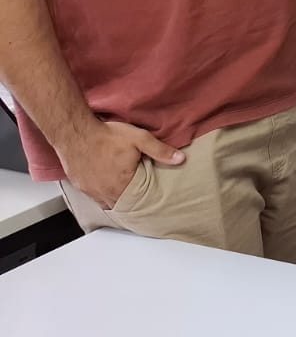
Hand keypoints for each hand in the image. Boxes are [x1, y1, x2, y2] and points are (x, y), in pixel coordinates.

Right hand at [60, 119, 184, 208]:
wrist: (75, 132)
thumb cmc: (106, 135)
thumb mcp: (139, 139)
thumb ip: (160, 150)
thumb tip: (180, 159)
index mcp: (122, 184)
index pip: (137, 201)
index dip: (145, 201)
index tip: (151, 202)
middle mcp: (105, 192)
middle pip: (122, 204)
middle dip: (131, 202)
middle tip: (140, 200)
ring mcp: (90, 190)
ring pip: (107, 202)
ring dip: (117, 200)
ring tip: (127, 195)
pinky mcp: (80, 185)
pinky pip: (94, 197)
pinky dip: (102, 195)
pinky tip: (108, 188)